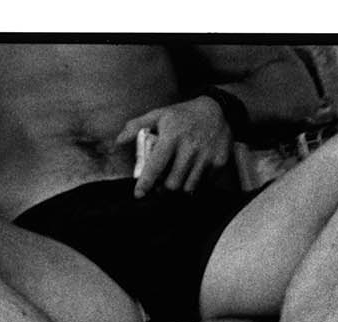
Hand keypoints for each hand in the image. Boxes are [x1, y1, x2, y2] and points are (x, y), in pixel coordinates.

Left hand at [117, 96, 232, 196]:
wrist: (216, 111)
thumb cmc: (183, 115)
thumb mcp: (159, 114)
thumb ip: (137, 126)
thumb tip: (118, 141)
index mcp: (171, 137)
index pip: (156, 166)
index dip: (146, 183)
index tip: (139, 194)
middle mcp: (189, 148)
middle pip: (172, 183)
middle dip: (164, 188)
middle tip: (161, 186)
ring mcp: (205, 157)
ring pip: (188, 187)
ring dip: (179, 187)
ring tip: (176, 180)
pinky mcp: (219, 163)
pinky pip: (204, 183)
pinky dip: (195, 183)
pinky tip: (192, 173)